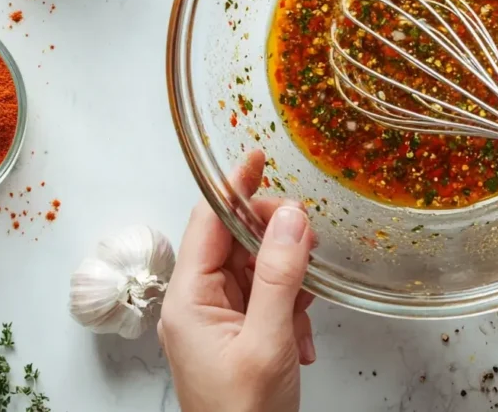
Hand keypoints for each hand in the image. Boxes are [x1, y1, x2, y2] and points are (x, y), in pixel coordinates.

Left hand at [159, 151, 315, 411]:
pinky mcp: (241, 335)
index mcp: (189, 301)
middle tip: (309, 238)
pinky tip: (305, 334)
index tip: (257, 157)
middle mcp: (199, 305)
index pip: (208, 223)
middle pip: (236, 242)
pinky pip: (269, 299)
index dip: (233, 188)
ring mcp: (221, 320)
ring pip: (258, 269)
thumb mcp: (269, 340)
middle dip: (275, 238)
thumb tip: (291, 217)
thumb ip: (279, 275)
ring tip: (309, 300)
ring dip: (290, 279)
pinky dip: (293, 307)